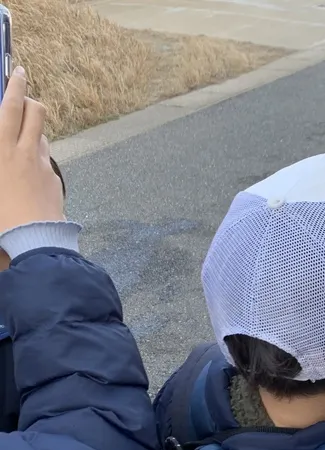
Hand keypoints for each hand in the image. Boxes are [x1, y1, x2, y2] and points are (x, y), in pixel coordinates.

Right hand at [0, 67, 64, 238]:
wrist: (32, 237)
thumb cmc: (1, 215)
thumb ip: (0, 154)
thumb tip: (4, 144)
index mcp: (2, 150)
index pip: (11, 108)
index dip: (15, 86)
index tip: (18, 72)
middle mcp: (26, 152)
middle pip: (36, 112)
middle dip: (30, 98)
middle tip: (23, 95)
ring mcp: (44, 165)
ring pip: (42, 135)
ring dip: (33, 130)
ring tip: (19, 138)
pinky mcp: (54, 179)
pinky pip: (46, 160)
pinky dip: (38, 157)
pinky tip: (28, 171)